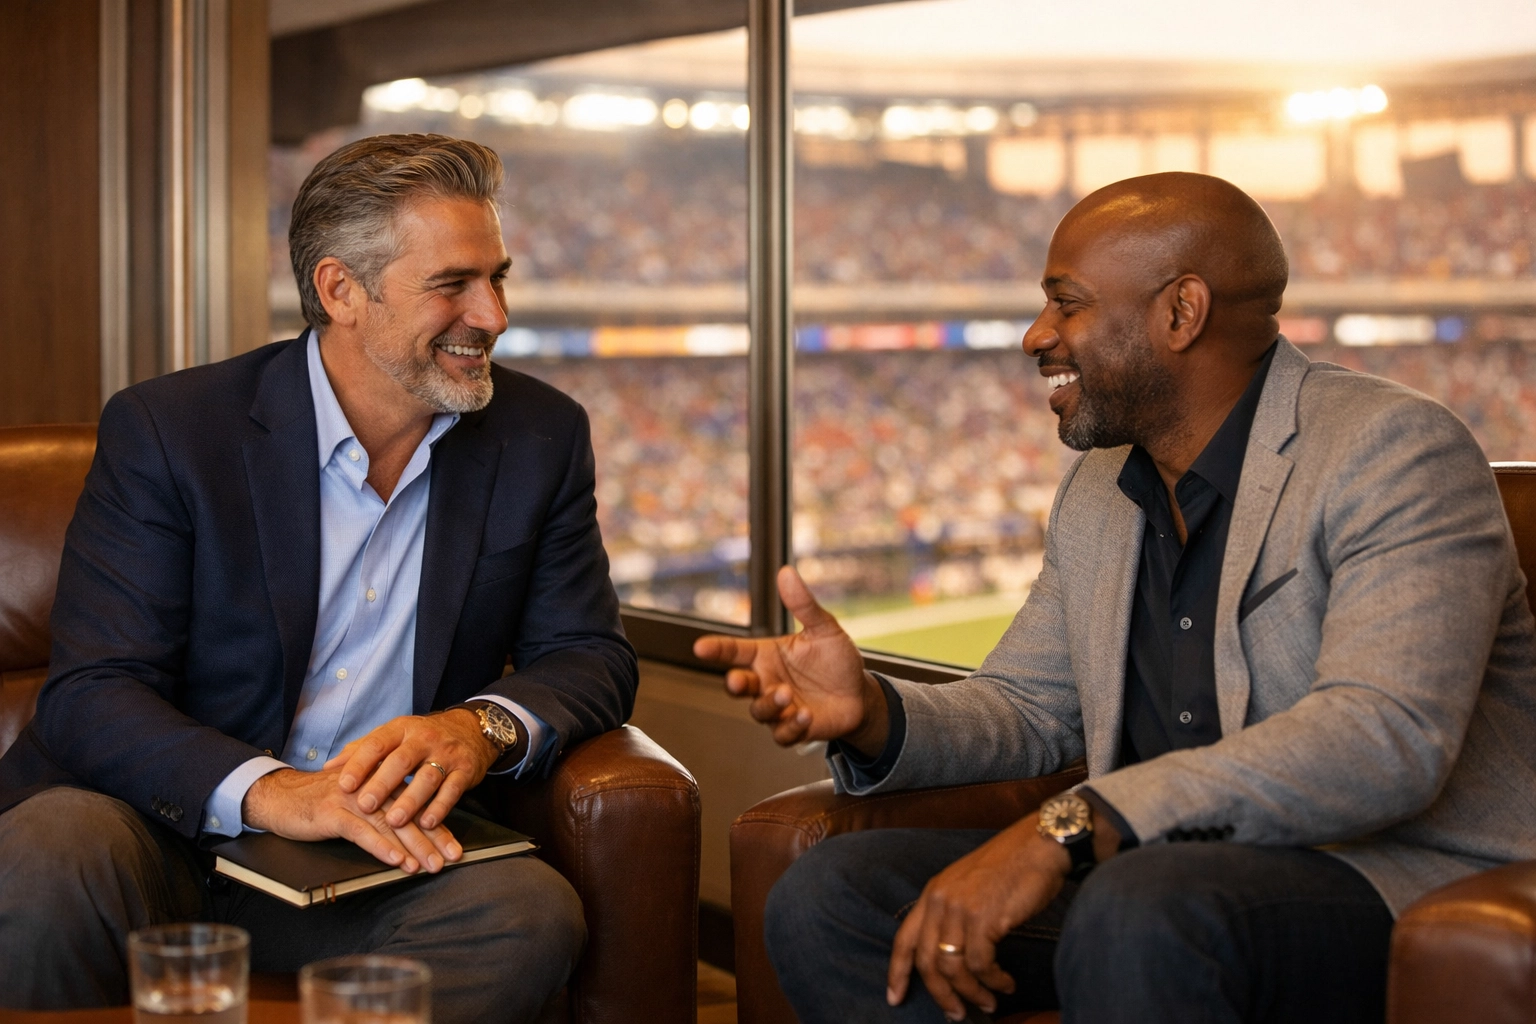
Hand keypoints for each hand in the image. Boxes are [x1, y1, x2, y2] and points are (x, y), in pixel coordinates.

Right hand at [241, 766, 462, 873]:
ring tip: (429, 865)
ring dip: (412, 847)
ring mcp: (352, 799)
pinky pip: (362, 831)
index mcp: (381, 784)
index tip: (456, 849)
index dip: (437, 828)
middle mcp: (371, 788)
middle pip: (408, 815)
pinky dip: (381, 847)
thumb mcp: (357, 806)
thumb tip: (413, 840)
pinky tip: (397, 860)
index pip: (416, 807)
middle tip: (451, 859)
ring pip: (390, 824)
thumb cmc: (322, 804)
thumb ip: (382, 813)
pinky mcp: (333, 813)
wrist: (280, 796)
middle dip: (432, 839)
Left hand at [326, 709, 498, 829]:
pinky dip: (440, 807)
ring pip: (428, 778)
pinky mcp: (465, 770)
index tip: (343, 785)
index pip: (377, 744)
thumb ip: (362, 750)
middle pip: (401, 761)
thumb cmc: (422, 739)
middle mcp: (424, 739)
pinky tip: (427, 823)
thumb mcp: (394, 736)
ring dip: (410, 801)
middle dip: (382, 784)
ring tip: (394, 821)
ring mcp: (447, 754)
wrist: (471, 730)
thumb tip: (329, 766)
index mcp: (401, 730)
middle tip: (365, 805)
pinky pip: (453, 790)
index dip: (359, 764)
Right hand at [693, 566, 887, 754]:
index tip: (700, 647)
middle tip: (739, 681)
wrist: (860, 695)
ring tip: (787, 694)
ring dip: (770, 704)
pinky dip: (791, 726)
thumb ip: (803, 605)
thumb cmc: (837, 660)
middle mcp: (767, 682)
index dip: (716, 649)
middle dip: (735, 684)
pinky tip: (805, 715)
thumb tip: (786, 572)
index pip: (734, 651)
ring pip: (759, 711)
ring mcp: (778, 708)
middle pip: (738, 685)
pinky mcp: (793, 730)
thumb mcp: (825, 629)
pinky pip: (782, 734)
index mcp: (767, 656)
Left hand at [886, 815, 1070, 1019]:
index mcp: (933, 893)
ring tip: (989, 1002)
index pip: (904, 939)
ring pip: (954, 968)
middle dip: (941, 994)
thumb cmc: (1011, 867)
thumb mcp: (969, 885)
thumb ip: (954, 913)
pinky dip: (994, 981)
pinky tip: (1006, 983)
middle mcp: (940, 900)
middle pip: (927, 961)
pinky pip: (981, 964)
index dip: (897, 972)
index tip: (894, 997)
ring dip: (972, 993)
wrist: (1039, 844)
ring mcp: (960, 908)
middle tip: (956, 1014)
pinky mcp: (984, 918)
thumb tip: (954, 957)